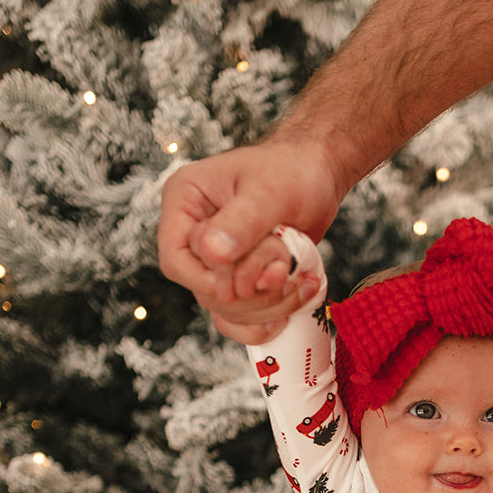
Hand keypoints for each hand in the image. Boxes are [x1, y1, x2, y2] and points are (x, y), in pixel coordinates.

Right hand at [157, 135, 340, 342]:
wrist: (316, 175)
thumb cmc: (292, 170)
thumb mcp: (269, 191)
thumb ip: (242, 222)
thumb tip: (214, 254)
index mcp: (185, 201)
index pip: (176, 261)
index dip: (209, 281)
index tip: (249, 279)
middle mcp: (193, 233)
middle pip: (204, 291)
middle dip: (250, 293)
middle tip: (284, 270)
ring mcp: (215, 259)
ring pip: (225, 309)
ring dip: (265, 307)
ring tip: (298, 282)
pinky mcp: (238, 277)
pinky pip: (239, 318)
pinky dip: (265, 321)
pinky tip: (289, 310)